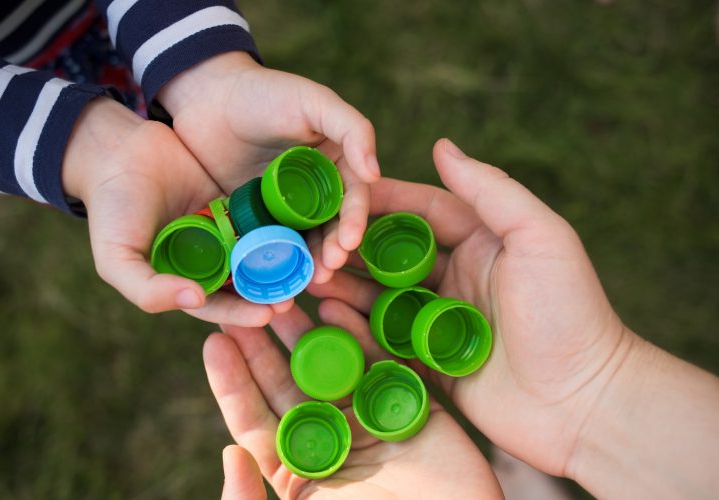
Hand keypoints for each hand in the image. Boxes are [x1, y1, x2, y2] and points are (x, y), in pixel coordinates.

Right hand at [62, 97, 287, 325]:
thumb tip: (194, 300)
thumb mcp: (116, 257)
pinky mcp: (239, 203)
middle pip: (246, 282)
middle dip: (270, 292)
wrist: (119, 151)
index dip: (241, 313)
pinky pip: (264, 217)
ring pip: (259, 252)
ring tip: (308, 268)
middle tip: (296, 295)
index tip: (267, 315)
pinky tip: (304, 229)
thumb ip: (147, 288)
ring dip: (282, 262)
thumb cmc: (113, 209)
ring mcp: (226, 232)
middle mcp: (209, 261)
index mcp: (183, 281)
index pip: (217, 305)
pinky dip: (282, 226)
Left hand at [158, 51, 379, 282]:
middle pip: (330, 227)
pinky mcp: (254, 219)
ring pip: (302, 241)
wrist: (206, 97)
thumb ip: (351, 128)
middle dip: (331, 250)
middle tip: (327, 270)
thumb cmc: (264, 93)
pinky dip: (273, 261)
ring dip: (307, 263)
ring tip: (306, 281)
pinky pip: (267, 244)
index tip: (348, 242)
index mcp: (337, 164)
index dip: (354, 221)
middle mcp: (315, 190)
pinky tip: (273, 277)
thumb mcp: (313, 101)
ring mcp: (284, 208)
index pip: (353, 198)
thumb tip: (376, 173)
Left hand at [203, 305, 501, 498]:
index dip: (233, 382)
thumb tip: (229, 453)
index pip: (254, 419)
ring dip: (305, 330)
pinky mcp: (406, 402)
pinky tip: (333, 307)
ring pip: (328, 364)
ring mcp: (367, 417)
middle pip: (287, 382)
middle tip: (244, 305)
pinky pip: (378, 360)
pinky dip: (358, 333)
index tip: (213, 343)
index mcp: (297, 468)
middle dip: (264, 344)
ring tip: (282, 295)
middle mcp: (328, 437)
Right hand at [306, 138, 631, 475]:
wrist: (586, 403)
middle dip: (356, 247)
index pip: (423, 210)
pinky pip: (387, 342)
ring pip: (385, 297)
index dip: (382, 201)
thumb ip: (491, 190)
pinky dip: (359, 329)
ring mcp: (443, 322)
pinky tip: (331, 317)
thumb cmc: (569, 313)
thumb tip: (442, 145)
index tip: (340, 196)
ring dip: (350, 287)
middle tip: (317, 245)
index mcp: (484, 242)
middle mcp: (460, 278)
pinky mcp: (434, 364)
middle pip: (395, 254)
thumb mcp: (540, 238)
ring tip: (314, 279)